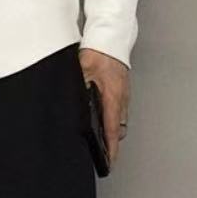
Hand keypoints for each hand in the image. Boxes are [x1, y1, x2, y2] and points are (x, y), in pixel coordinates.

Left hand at [78, 48, 129, 167]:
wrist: (111, 35)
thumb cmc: (98, 52)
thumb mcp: (81, 72)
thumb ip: (77, 90)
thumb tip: (73, 105)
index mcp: (113, 97)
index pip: (113, 130)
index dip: (111, 149)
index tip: (109, 162)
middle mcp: (121, 98)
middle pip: (119, 129)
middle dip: (112, 144)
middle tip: (103, 155)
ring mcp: (124, 94)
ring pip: (120, 120)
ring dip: (113, 131)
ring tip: (102, 140)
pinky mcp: (122, 88)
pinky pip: (119, 110)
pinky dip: (113, 118)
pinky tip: (102, 118)